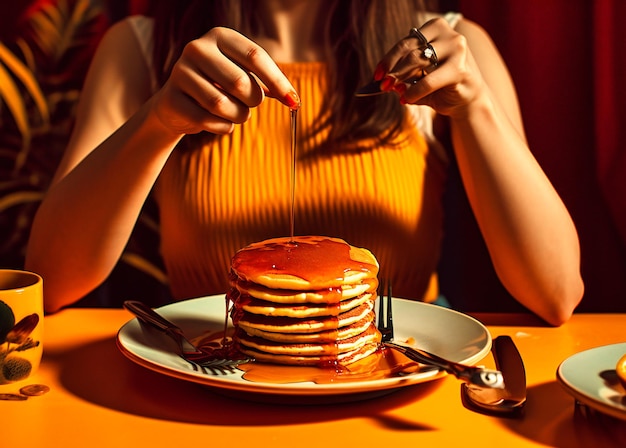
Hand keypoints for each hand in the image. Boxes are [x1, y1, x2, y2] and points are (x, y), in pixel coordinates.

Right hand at [150, 27, 299, 135]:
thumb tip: (293, 99)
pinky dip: (222, 127)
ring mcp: (180, 72)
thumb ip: (269, 83)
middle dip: (253, 101)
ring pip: (222, 105)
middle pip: (240, 83)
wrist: (178, 105)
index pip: (255, 56)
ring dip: (238, 116)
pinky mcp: (171, 98)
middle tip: (250, 104)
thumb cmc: (220, 87)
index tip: (293, 101)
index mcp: (220, 36)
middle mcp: (197, 48)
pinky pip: (208, 120)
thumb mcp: (243, 75)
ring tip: (235, 113)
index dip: (277, 81)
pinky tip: (218, 121)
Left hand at [374, 18, 485, 117]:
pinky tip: (406, 99)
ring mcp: (456, 50)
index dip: (388, 59)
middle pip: (410, 49)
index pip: (406, 42)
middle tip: (382, 84)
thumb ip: (404, 76)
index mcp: (437, 30)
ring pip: (417, 60)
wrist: (467, 100)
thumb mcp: (419, 78)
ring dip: (400, 78)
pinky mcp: (459, 69)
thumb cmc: (441, 86)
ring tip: (392, 90)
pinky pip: (428, 80)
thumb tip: (384, 81)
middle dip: (392, 69)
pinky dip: (414, 91)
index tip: (376, 74)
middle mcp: (448, 35)